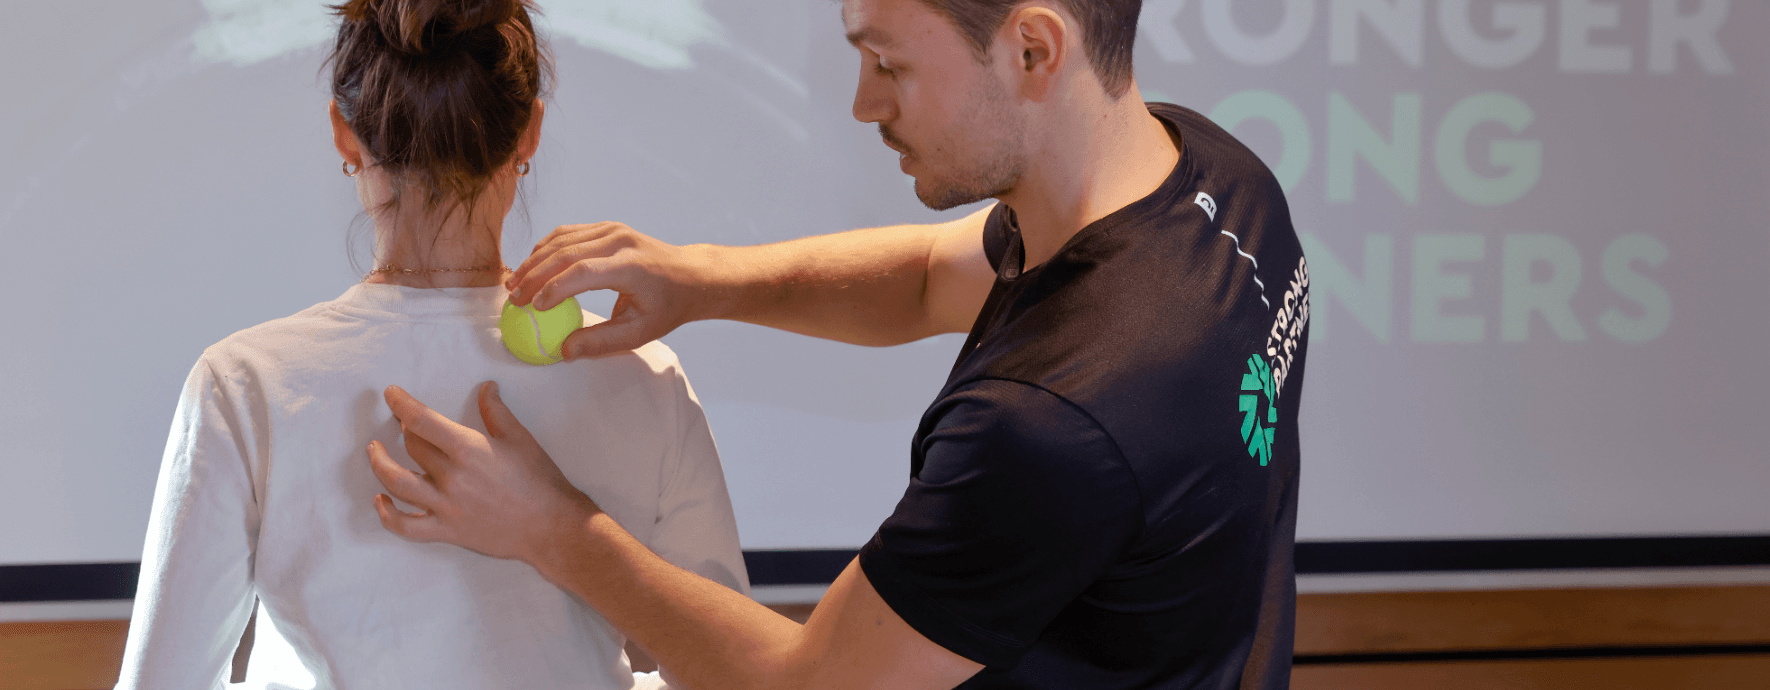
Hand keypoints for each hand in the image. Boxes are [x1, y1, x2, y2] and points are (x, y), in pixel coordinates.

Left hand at [367, 381, 597, 563]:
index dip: (401, 404)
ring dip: (380, 464)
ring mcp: (445, 506)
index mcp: (468, 449)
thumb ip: (496, 412)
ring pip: (397, 483)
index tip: (391, 394)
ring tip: (375, 451)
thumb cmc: (539, 480)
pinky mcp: (446, 530)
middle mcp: (451, 476)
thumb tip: (486, 387)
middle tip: (404, 423)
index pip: (421, 420)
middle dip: (403, 429)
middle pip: (412, 447)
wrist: (550, 526)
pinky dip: (387, 514)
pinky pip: (406, 525)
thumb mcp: (520, 438)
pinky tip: (381, 500)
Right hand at [506, 221, 718, 358]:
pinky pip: (568, 234)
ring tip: (515, 284)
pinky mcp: (606, 227)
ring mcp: (612, 229)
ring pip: (562, 240)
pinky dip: (545, 249)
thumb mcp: (640, 332)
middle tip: (514, 298)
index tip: (535, 307)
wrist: (691, 275)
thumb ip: (602, 342)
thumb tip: (564, 351)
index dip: (555, 287)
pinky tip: (531, 267)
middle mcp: (620, 241)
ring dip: (534, 261)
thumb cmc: (667, 306)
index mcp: (631, 266)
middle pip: (566, 252)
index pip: (585, 272)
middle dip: (534, 275)